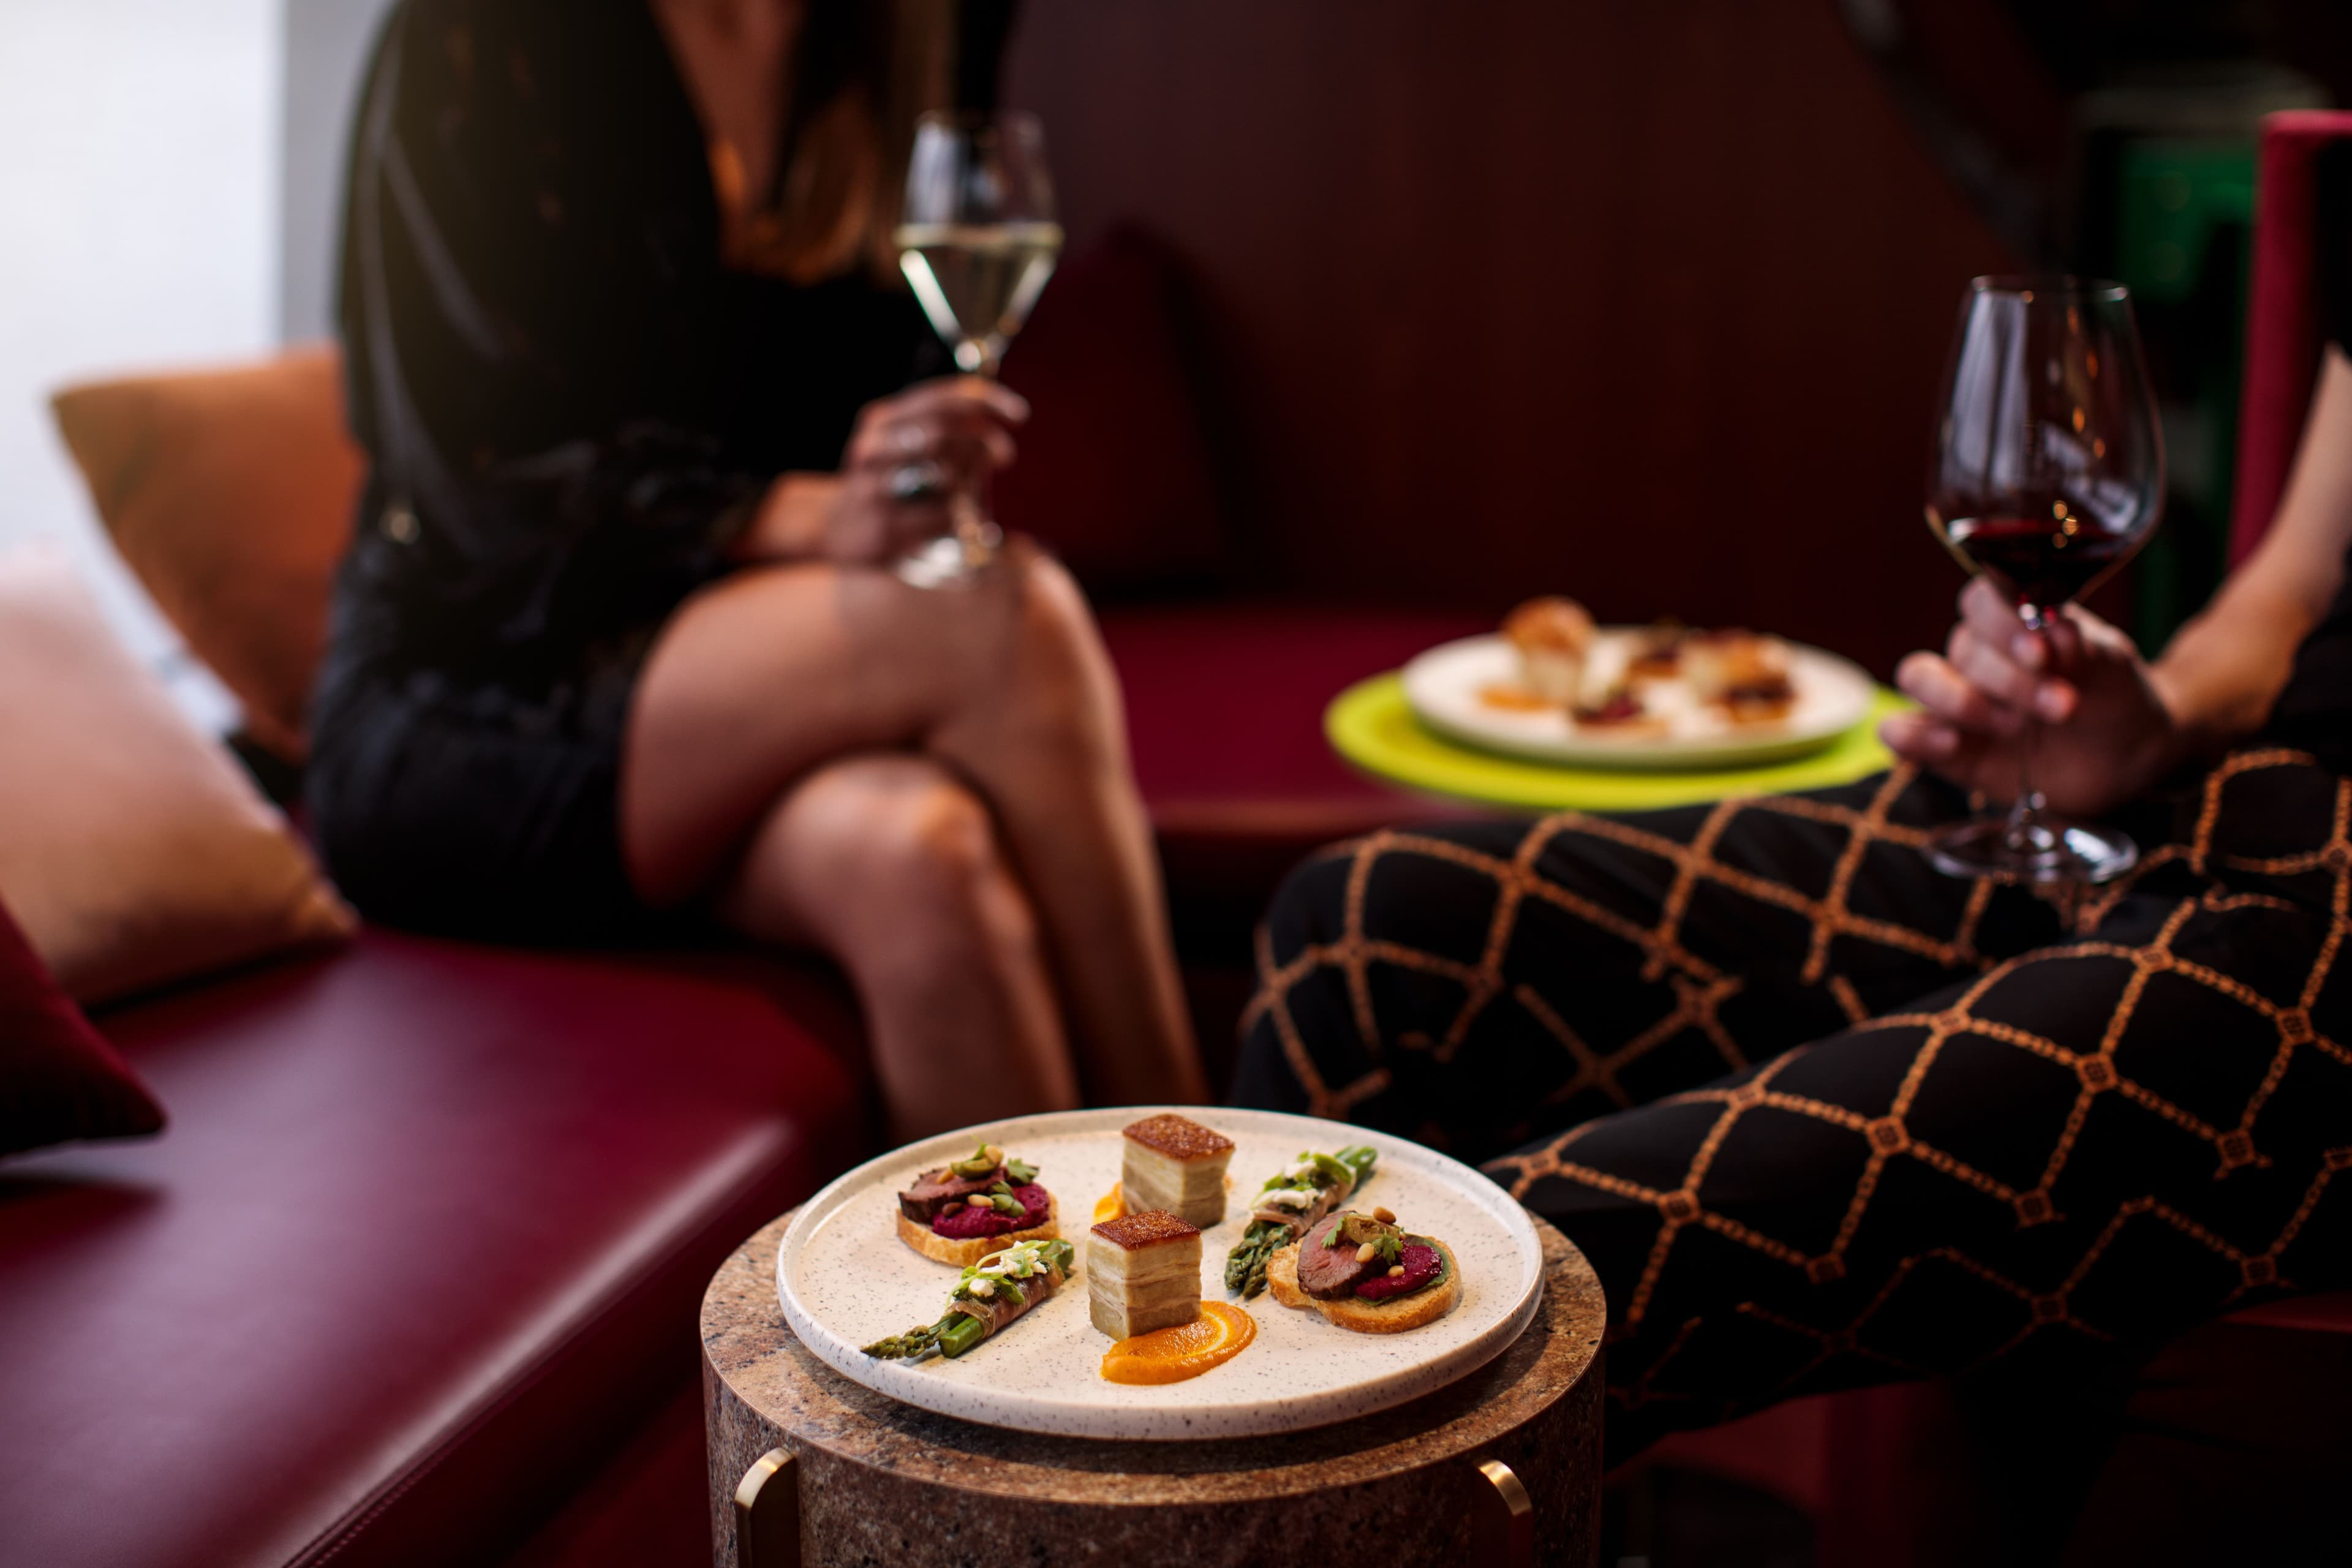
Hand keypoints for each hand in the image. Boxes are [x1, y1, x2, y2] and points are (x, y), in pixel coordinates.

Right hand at [820, 378, 1028, 565]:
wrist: (834, 526)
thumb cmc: (882, 480)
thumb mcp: (901, 441)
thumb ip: (939, 424)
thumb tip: (993, 414)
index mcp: (882, 420)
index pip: (941, 399)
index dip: (987, 401)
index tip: (1020, 414)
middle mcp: (873, 448)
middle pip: (943, 434)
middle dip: (983, 443)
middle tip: (1005, 455)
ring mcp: (874, 489)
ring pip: (945, 476)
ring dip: (972, 481)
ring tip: (974, 486)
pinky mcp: (884, 527)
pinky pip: (942, 517)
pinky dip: (962, 515)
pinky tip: (959, 516)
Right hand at [1880, 577, 2180, 815]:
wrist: (2123, 756)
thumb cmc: (2112, 696)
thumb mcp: (2110, 667)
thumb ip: (2079, 650)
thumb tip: (2051, 632)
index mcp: (2013, 623)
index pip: (1981, 601)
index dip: (2002, 622)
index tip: (2041, 653)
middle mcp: (1978, 656)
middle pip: (1961, 647)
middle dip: (2010, 679)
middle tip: (2059, 706)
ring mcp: (1957, 700)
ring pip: (1918, 677)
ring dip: (1960, 700)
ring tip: (2011, 727)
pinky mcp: (1946, 748)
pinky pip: (1902, 733)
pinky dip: (1912, 737)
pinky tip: (1951, 744)